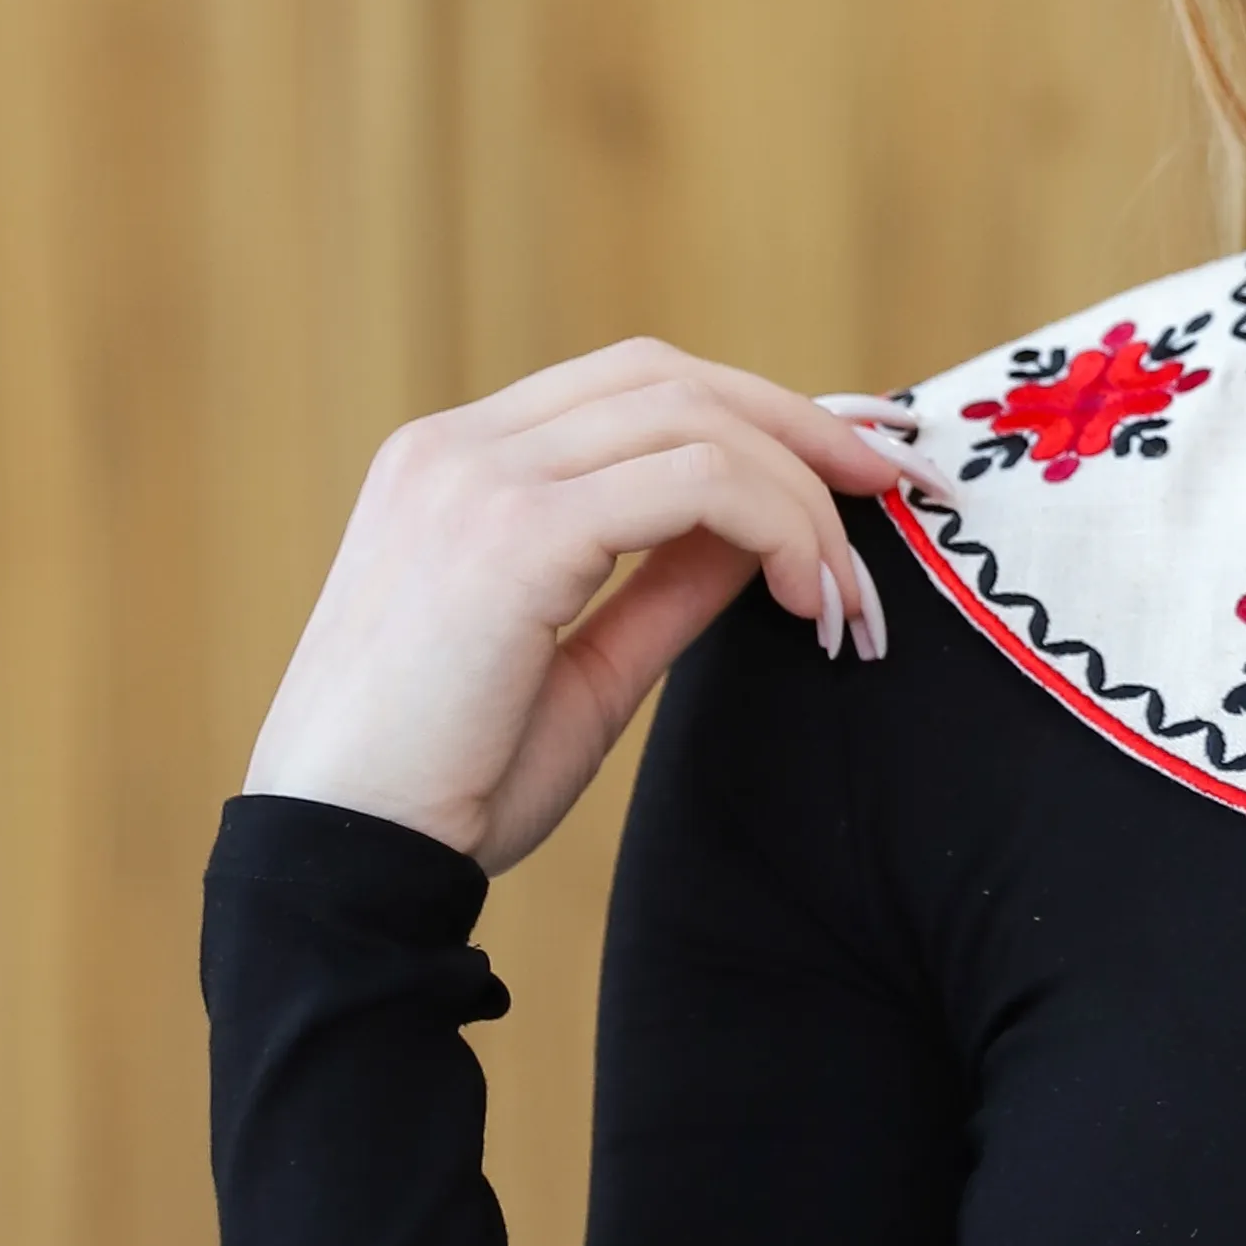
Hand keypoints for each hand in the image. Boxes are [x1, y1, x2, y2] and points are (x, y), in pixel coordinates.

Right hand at [243, 340, 928, 869]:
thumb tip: (763, 535)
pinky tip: (807, 607)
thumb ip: (663, 584)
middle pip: (674, 378)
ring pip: (697, 420)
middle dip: (806, 427)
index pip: (634, 388)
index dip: (759, 414)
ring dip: (804, 496)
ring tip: (847, 597)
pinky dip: (778, 529)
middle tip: (902, 492)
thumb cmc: (446, 790)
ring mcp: (476, 478)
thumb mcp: (581, 669)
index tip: (855, 471)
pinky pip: (696, 484)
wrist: (343, 868)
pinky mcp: (510, 531)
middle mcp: (458, 448)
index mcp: (454, 466)